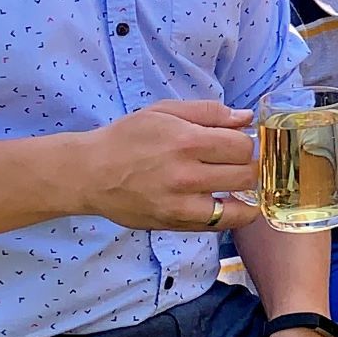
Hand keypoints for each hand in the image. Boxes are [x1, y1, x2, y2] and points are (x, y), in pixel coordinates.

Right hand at [81, 101, 263, 231]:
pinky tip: (226, 202)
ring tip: (234, 183)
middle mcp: (186, 176)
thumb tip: (246, 117)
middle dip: (247, 166)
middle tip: (236, 163)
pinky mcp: (175, 224)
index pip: (242, 146)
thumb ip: (209, 112)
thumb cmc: (127, 137)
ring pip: (239, 206)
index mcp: (186, 141)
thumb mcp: (165, 111)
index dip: (245, 143)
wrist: (90, 173)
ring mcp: (181, 205)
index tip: (236, 142)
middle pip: (246, 175)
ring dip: (244, 194)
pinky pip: (219, 225)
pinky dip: (231, 215)